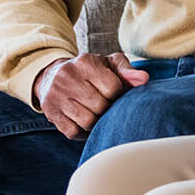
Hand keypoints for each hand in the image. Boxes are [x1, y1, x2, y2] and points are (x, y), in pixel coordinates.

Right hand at [33, 53, 149, 139]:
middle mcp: (67, 77)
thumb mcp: (107, 64)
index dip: (119, 94)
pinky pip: (73, 132)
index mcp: (85, 62)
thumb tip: (143, 79)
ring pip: (87, 121)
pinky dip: (83, 132)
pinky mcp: (51, 113)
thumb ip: (126, 70)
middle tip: (106, 106)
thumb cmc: (87, 71)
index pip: (113, 87)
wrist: (51, 76)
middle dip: (107, 109)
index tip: (115, 94)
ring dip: (96, 122)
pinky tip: (84, 122)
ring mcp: (56, 96)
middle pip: (100, 106)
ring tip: (96, 114)